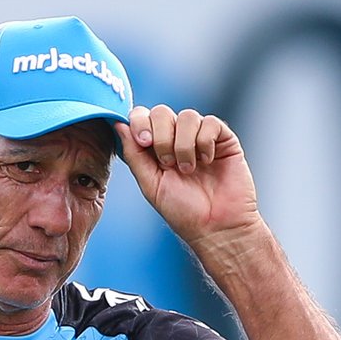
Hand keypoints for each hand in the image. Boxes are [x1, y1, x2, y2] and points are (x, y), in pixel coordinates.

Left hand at [117, 105, 260, 250]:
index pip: (142, 117)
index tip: (144, 142)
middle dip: (161, 136)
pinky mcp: (222, 138)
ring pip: (186, 116)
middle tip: (167, 163)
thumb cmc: (183, 212)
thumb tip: (117, 124)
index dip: (139, 122)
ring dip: (183, 145)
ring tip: (189, 170)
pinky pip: (209, 122)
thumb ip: (134, 155)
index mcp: (155, 149)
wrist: (216, 227)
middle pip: (162, 112)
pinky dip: (204, 142)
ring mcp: (199, 137)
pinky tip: (207, 162)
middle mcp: (177, 139)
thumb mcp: (150, 185)